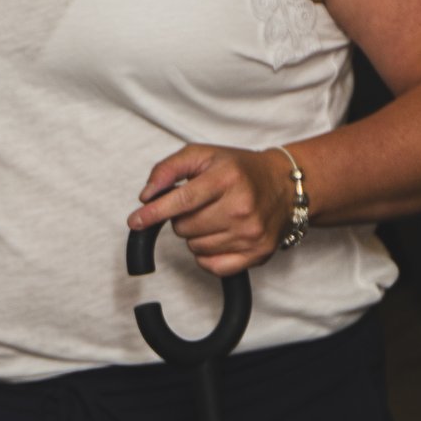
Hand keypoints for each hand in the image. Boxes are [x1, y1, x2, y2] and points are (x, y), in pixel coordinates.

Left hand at [127, 145, 293, 275]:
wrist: (286, 186)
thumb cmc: (239, 170)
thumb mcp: (203, 155)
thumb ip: (168, 169)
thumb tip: (146, 196)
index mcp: (227, 178)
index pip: (182, 200)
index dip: (154, 212)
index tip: (134, 221)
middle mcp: (242, 207)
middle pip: (184, 227)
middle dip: (181, 218)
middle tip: (199, 205)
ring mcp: (251, 234)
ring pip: (194, 247)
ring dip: (195, 235)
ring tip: (214, 217)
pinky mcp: (257, 254)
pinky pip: (212, 266)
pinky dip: (206, 254)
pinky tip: (218, 236)